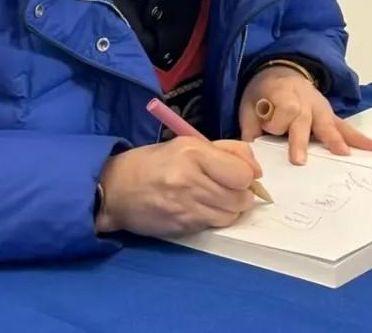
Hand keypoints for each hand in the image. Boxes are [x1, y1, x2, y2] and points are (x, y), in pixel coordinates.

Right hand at [96, 137, 260, 236]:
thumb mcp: (187, 143)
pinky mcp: (182, 228)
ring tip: (214, 197)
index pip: (242, 174)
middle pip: (241, 198)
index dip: (247, 175)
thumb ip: (226, 151)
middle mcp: (191, 181)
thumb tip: (256, 170)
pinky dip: (214, 217)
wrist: (115, 189)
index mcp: (193, 153)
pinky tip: (200, 207)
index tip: (239, 173)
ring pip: (231, 215)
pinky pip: (214, 225)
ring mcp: (186, 208)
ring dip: (230, 207)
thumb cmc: (153, 162)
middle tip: (228, 186)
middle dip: (241, 193)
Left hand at [239, 65, 371, 164]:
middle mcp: (304, 100)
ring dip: (336, 140)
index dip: (274, 123)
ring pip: (329, 124)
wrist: (281, 71)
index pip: (282, 112)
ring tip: (345, 155)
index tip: (268, 128)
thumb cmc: (264, 92)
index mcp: (283, 94)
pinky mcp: (330, 115)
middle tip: (299, 160)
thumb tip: (251, 150)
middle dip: (301, 140)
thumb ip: (250, 125)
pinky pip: (345, 127)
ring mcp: (321, 107)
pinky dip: (359, 138)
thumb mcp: (248, 103)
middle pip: (304, 119)